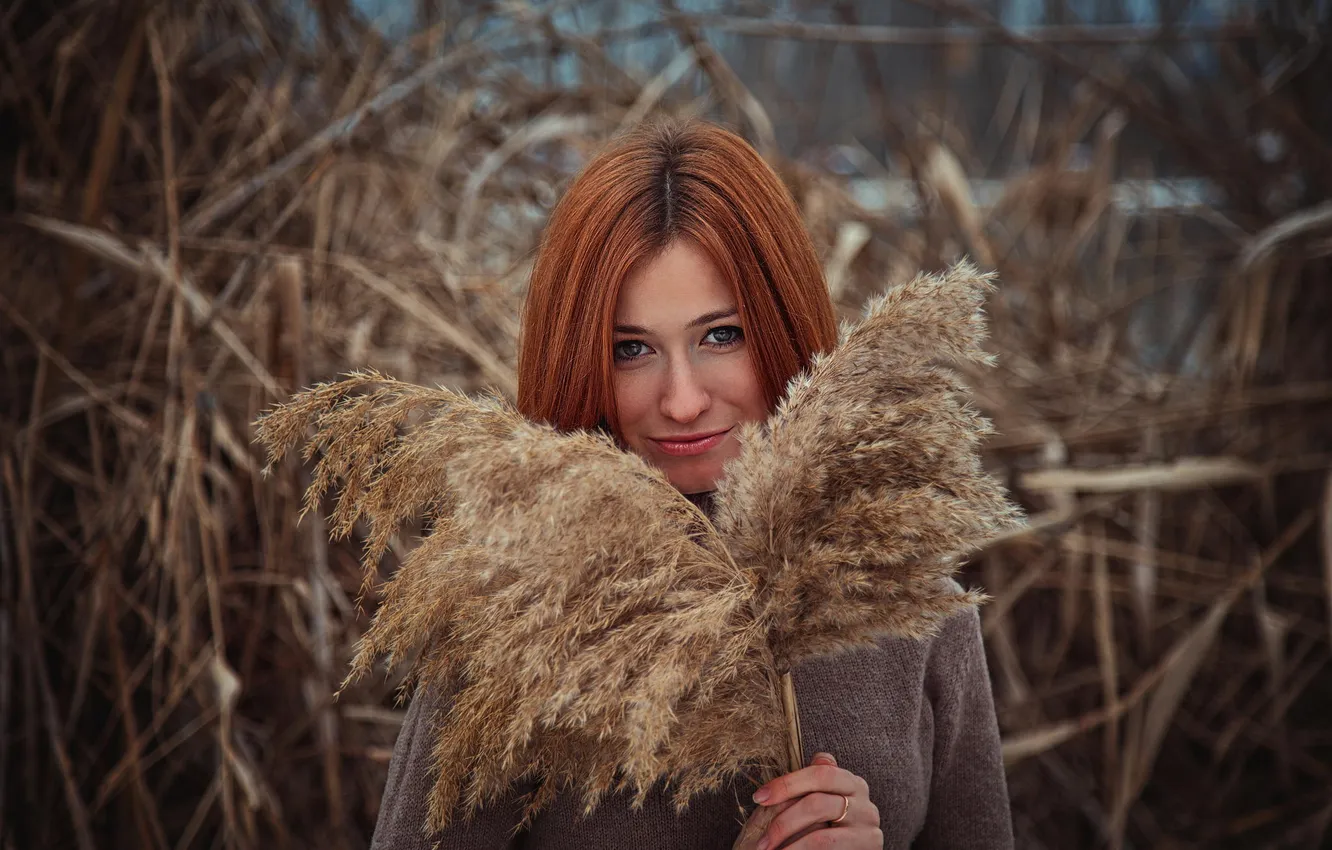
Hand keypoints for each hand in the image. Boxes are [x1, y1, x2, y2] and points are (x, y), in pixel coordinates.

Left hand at [747, 752, 881, 849]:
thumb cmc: (829, 830)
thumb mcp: (821, 803)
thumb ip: (817, 783)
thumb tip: (818, 757)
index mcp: (851, 783)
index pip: (820, 773)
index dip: (787, 783)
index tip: (759, 797)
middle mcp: (864, 803)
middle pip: (817, 803)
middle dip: (783, 822)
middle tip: (761, 840)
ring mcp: (868, 827)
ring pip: (820, 834)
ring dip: (789, 845)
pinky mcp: (869, 846)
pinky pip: (827, 848)